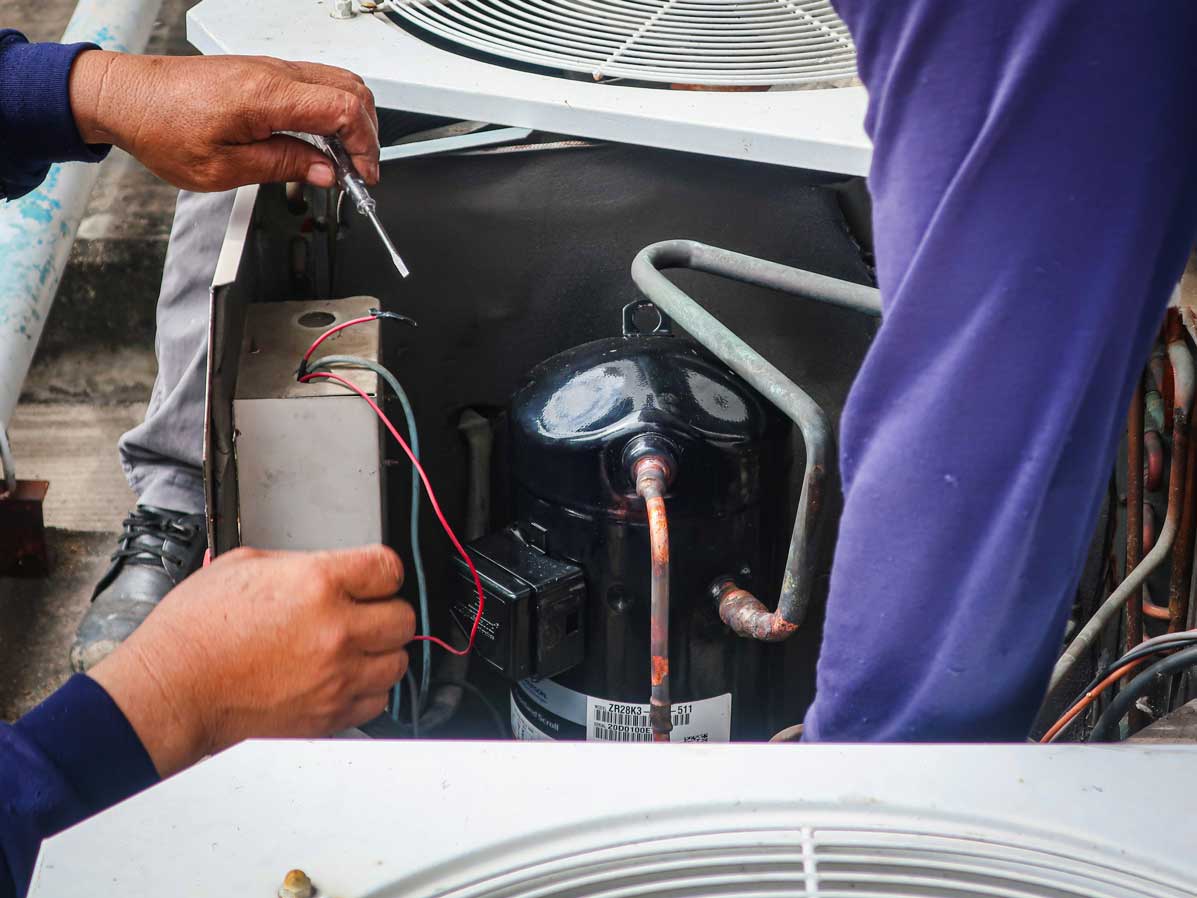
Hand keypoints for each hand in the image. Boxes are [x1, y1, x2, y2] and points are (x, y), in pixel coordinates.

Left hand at [68, 52, 378, 191]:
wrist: (127, 97)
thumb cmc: (162, 127)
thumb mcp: (224, 168)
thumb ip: (283, 166)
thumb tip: (326, 172)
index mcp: (267, 95)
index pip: (344, 109)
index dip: (364, 145)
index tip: (362, 175)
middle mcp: (274, 74)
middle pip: (352, 90)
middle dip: (367, 134)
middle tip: (359, 171)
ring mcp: (270, 69)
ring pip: (338, 83)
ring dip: (352, 121)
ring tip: (343, 159)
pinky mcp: (263, 73)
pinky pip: (315, 84)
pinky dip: (332, 112)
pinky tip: (321, 142)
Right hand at [89, 545, 413, 776]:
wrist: (172, 688)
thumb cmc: (195, 631)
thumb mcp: (244, 566)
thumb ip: (300, 565)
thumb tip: (329, 569)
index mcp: (317, 584)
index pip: (390, 568)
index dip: (384, 571)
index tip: (376, 578)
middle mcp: (335, 631)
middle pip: (403, 617)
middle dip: (385, 611)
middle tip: (365, 613)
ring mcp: (336, 677)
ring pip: (398, 662)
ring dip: (381, 652)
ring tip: (355, 647)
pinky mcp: (329, 714)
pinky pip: (377, 701)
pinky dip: (367, 689)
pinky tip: (343, 677)